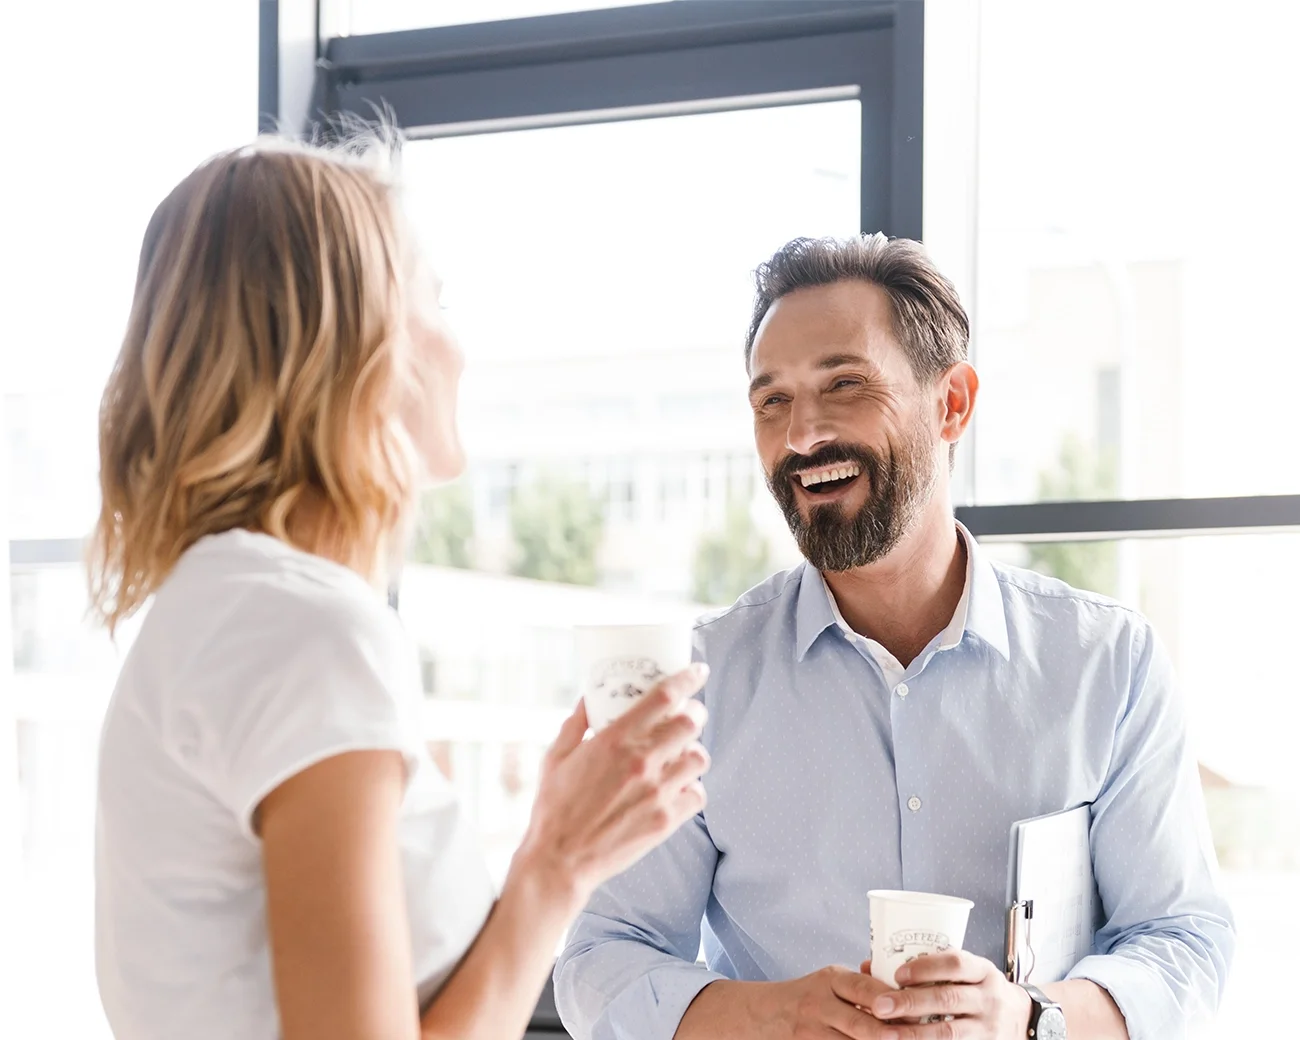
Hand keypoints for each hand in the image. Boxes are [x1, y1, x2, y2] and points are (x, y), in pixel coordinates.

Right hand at [513, 664, 710, 906]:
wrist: (559, 862)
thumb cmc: (554, 808)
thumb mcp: (556, 757)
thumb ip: (576, 723)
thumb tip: (589, 696)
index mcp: (615, 740)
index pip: (665, 696)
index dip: (688, 679)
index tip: (698, 671)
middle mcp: (641, 762)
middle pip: (691, 722)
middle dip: (696, 713)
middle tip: (690, 713)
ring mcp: (657, 792)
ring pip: (699, 758)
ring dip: (694, 751)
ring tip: (683, 753)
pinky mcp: (665, 820)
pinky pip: (698, 795)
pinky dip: (693, 788)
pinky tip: (679, 787)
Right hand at [747, 966, 894, 1039]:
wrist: (766, 1014)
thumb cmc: (809, 997)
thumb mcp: (830, 982)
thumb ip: (861, 986)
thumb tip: (903, 994)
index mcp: (831, 981)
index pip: (863, 987)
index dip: (887, 999)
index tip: (911, 1009)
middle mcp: (819, 1005)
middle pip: (858, 1023)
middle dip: (885, 1033)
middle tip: (904, 1036)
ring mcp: (811, 1032)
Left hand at [861, 952, 1031, 1039]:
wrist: (1022, 1018)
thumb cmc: (978, 989)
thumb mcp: (965, 971)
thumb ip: (926, 968)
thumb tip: (870, 966)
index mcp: (983, 971)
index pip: (956, 963)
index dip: (926, 967)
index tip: (898, 974)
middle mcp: (990, 998)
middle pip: (948, 999)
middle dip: (911, 1002)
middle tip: (879, 1006)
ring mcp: (989, 1027)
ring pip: (950, 1031)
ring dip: (915, 1033)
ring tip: (887, 1033)